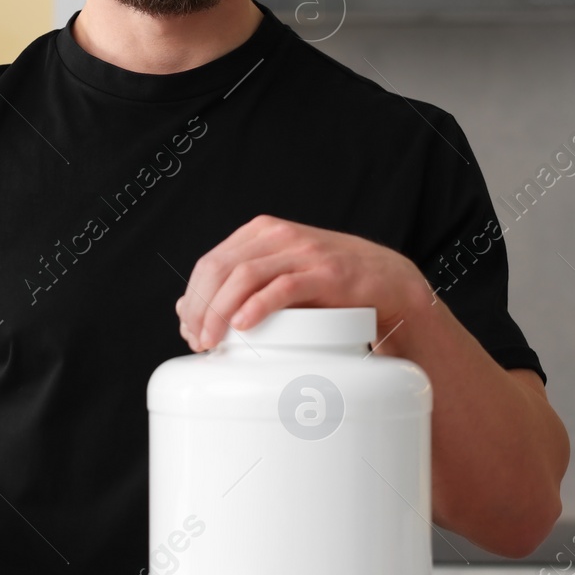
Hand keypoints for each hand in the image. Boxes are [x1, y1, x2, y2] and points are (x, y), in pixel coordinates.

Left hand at [174, 215, 427, 351]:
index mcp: (262, 232)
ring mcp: (304, 252)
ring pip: (245, 276)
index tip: (189, 329)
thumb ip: (240, 286)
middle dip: (202, 308)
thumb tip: (186, 310)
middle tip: (199, 341)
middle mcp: (280, 235)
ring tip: (213, 341)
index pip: (211, 262)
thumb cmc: (329, 286)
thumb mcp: (280, 276)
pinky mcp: (327, 274)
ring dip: (221, 312)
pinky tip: (243, 326)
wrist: (388, 282)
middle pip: (222, 268)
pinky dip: (258, 306)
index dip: (194, 297)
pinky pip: (284, 287)